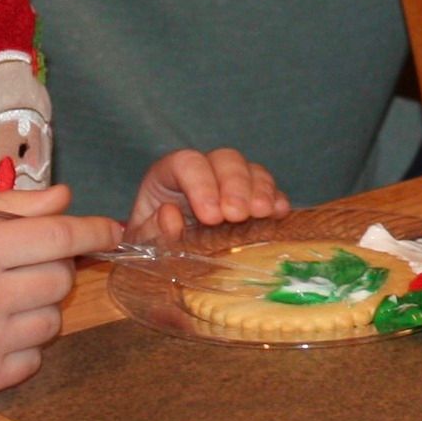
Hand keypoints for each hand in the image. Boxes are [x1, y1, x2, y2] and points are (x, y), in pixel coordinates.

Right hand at [0, 184, 116, 401]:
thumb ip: (12, 210)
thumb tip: (65, 199)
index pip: (60, 238)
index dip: (93, 232)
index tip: (111, 230)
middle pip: (60, 280)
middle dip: (52, 271)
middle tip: (20, 270)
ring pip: (51, 323)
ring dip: (38, 310)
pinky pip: (31, 360)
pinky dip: (20, 348)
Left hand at [128, 147, 289, 240]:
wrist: (164, 261)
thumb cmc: (151, 247)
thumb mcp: (141, 243)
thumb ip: (151, 230)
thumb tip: (170, 216)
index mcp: (168, 175)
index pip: (187, 163)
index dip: (201, 184)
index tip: (211, 216)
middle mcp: (202, 172)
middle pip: (224, 159)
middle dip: (234, 185)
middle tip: (237, 215)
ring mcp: (229, 183)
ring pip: (249, 169)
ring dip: (259, 189)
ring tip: (262, 213)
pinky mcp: (251, 200)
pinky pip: (269, 189)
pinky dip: (276, 198)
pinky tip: (280, 213)